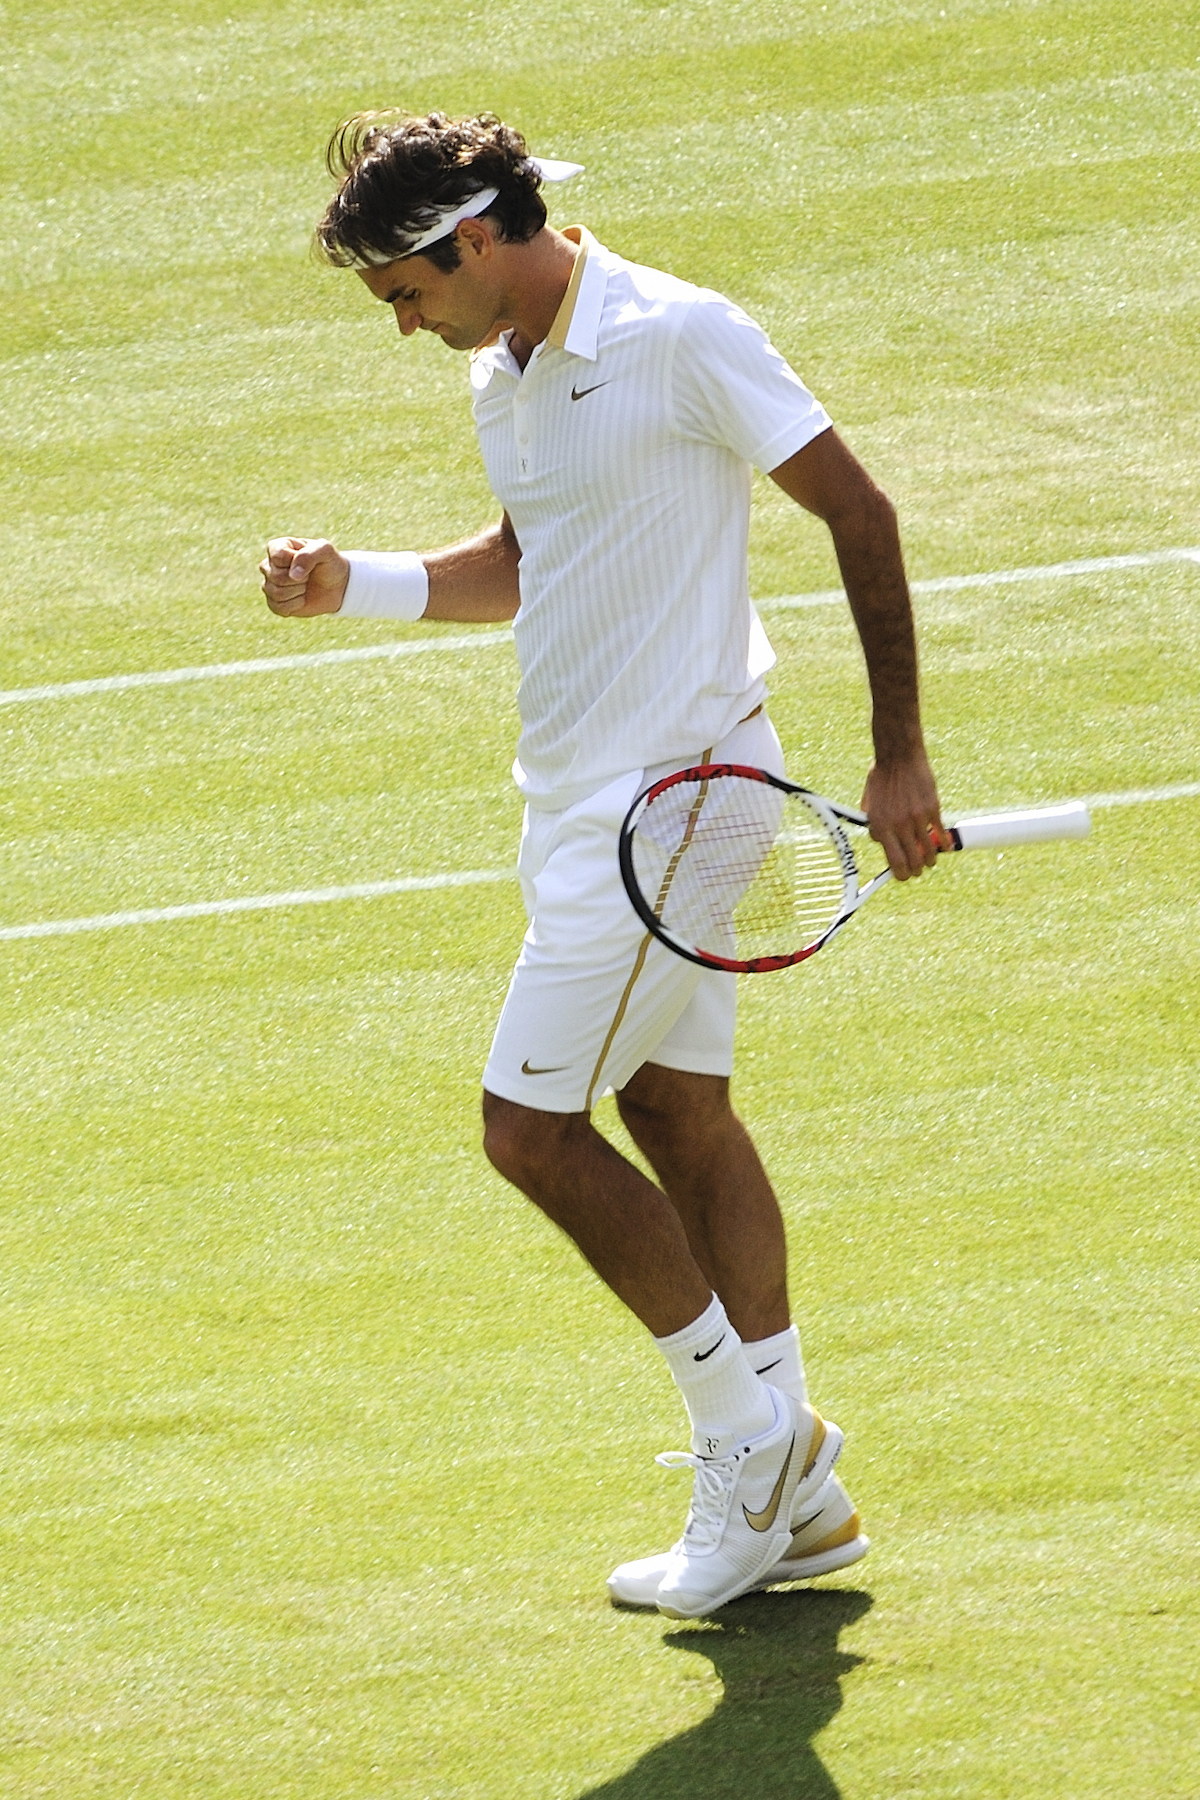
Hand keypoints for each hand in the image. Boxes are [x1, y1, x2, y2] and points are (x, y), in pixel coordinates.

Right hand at [259, 537, 348, 615]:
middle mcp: (269, 565)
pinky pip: (278, 607)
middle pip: (276, 576)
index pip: (277, 556)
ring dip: (298, 592)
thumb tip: (292, 575)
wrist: (337, 587)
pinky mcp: (274, 603)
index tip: (308, 561)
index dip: (295, 562)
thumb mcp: (325, 551)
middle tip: (309, 576)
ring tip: (305, 586)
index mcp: (278, 547)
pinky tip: (302, 598)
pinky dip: (295, 605)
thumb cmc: (329, 563)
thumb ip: (308, 555)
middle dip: (299, 579)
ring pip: (276, 593)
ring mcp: (270, 584)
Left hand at [861, 752, 950, 880]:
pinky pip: (941, 833)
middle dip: (916, 870)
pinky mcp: (933, 808)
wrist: (898, 756)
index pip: (895, 862)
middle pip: (914, 862)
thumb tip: (880, 843)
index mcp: (881, 827)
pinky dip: (945, 843)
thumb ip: (875, 826)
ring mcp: (918, 818)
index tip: (903, 875)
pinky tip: (946, 846)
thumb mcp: (869, 805)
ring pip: (929, 851)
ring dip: (930, 859)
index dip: (901, 874)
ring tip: (929, 860)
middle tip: (917, 869)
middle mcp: (899, 826)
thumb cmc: (881, 778)